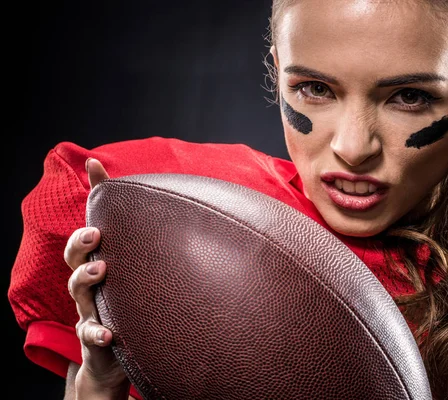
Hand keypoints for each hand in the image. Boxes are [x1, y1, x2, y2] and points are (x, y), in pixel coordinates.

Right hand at [64, 158, 130, 398]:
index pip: (94, 227)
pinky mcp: (96, 338)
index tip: (97, 166)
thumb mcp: (144, 271)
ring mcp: (92, 309)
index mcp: (106, 261)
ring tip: (102, 269)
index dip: (94, 195)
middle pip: (75, 255)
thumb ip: (152, 242)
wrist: (124, 354)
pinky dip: (96, 333)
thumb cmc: (136, 303)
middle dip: (81, 241)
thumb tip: (178, 202)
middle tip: (97, 232)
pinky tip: (109, 332)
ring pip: (77, 291)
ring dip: (85, 277)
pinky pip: (90, 335)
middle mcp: (94, 282)